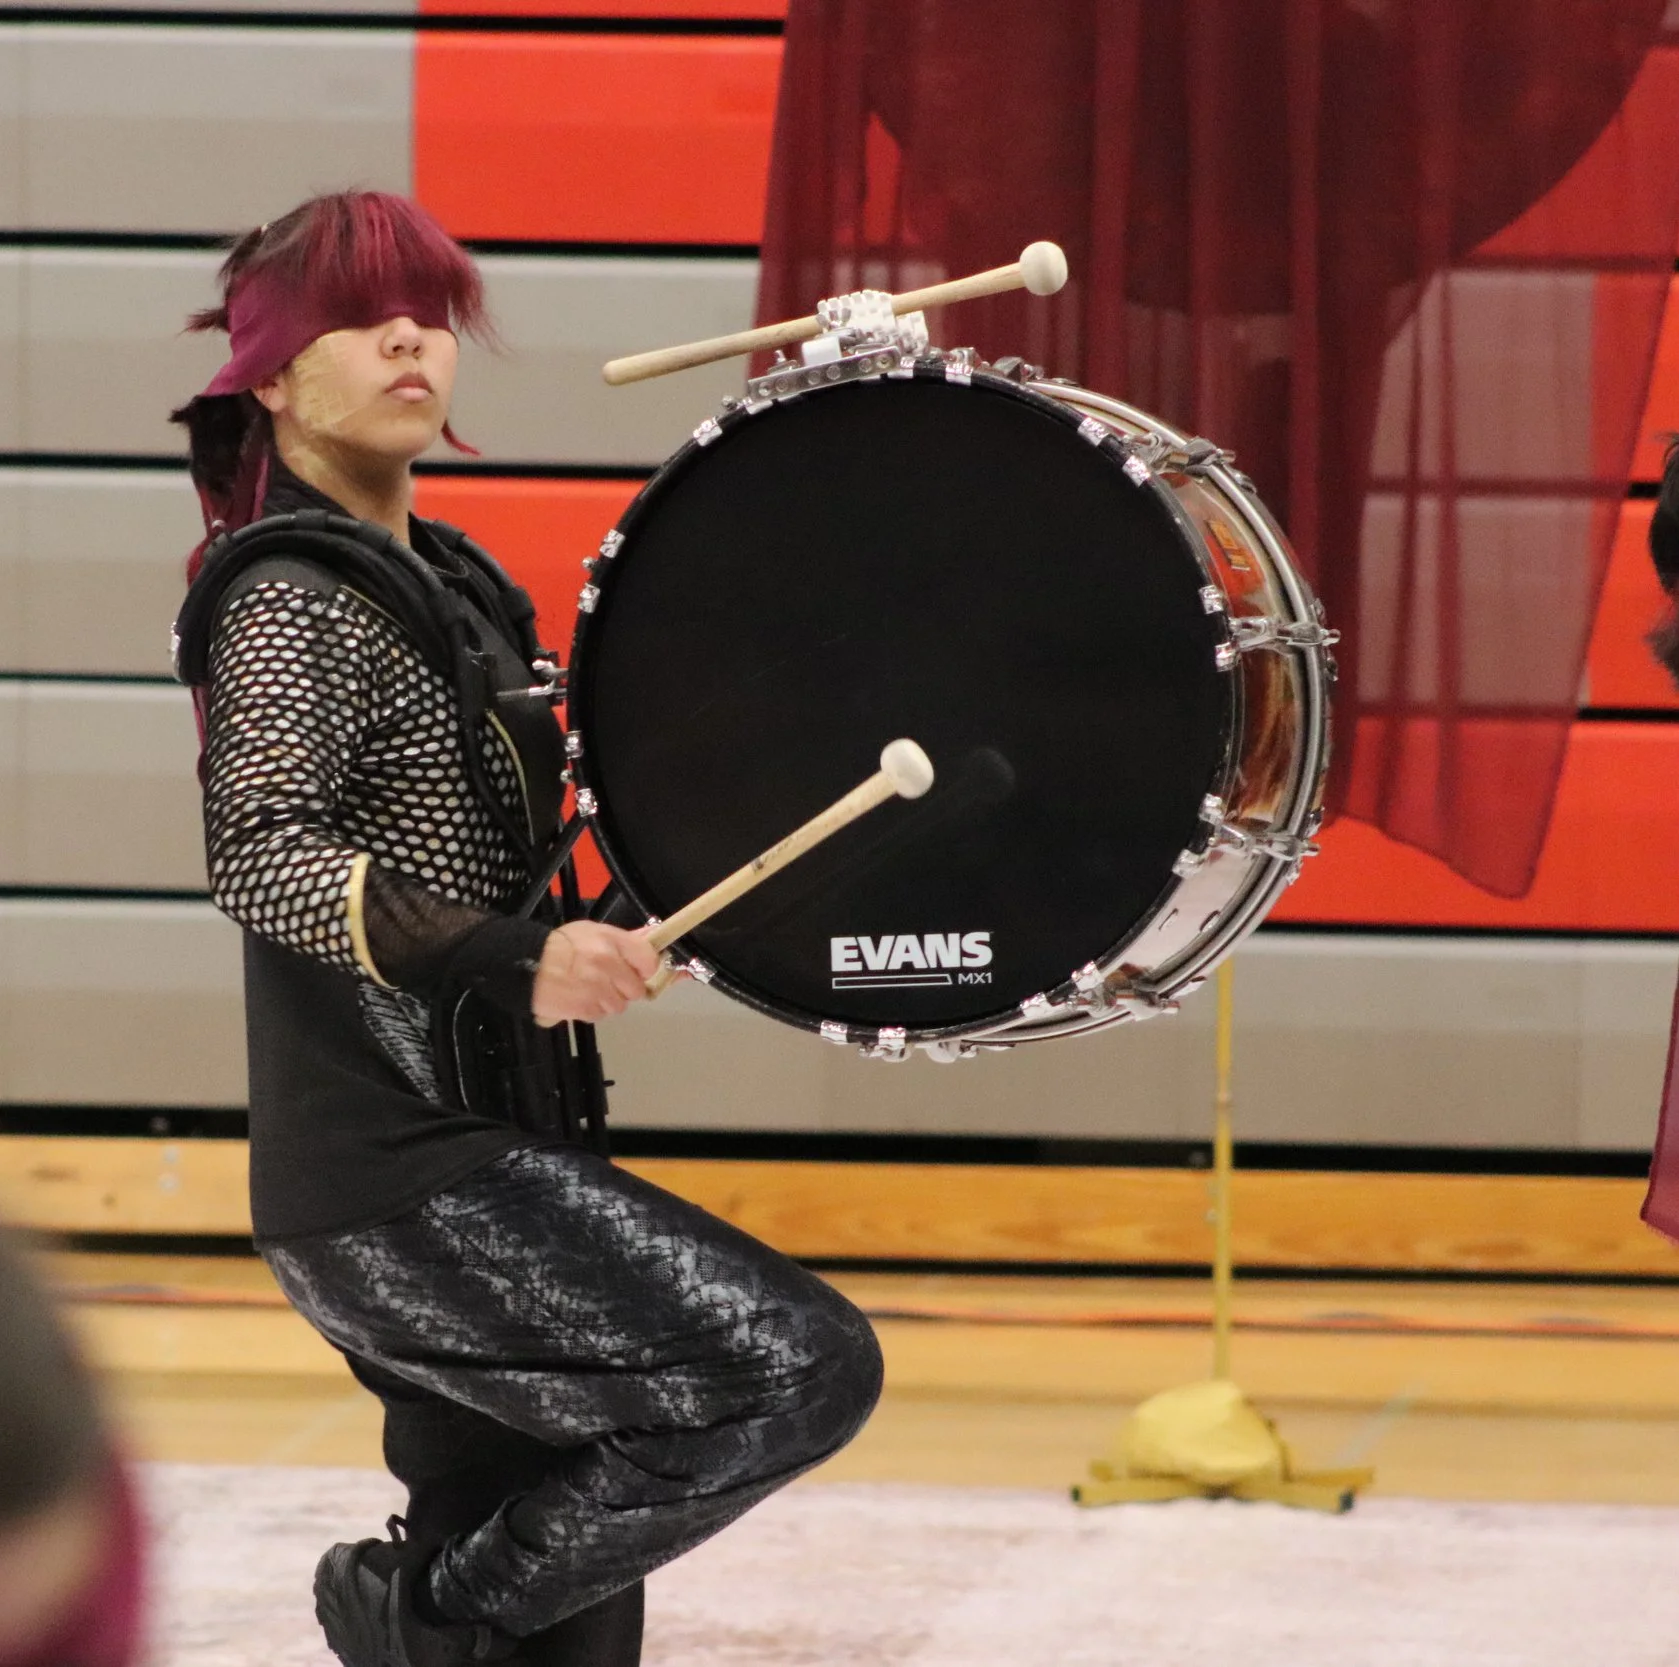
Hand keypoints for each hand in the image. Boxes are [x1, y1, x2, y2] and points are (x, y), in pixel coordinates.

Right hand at [531, 922, 661, 1026]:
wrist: (526, 964)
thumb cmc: (560, 945)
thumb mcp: (593, 932)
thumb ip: (624, 939)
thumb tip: (651, 938)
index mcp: (612, 942)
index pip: (649, 960)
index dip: (645, 969)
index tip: (638, 971)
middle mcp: (608, 965)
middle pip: (636, 989)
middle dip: (625, 988)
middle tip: (608, 981)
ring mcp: (597, 989)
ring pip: (619, 1006)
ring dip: (607, 1001)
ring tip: (588, 988)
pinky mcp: (585, 1009)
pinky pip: (599, 1015)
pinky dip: (591, 1009)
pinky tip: (578, 997)